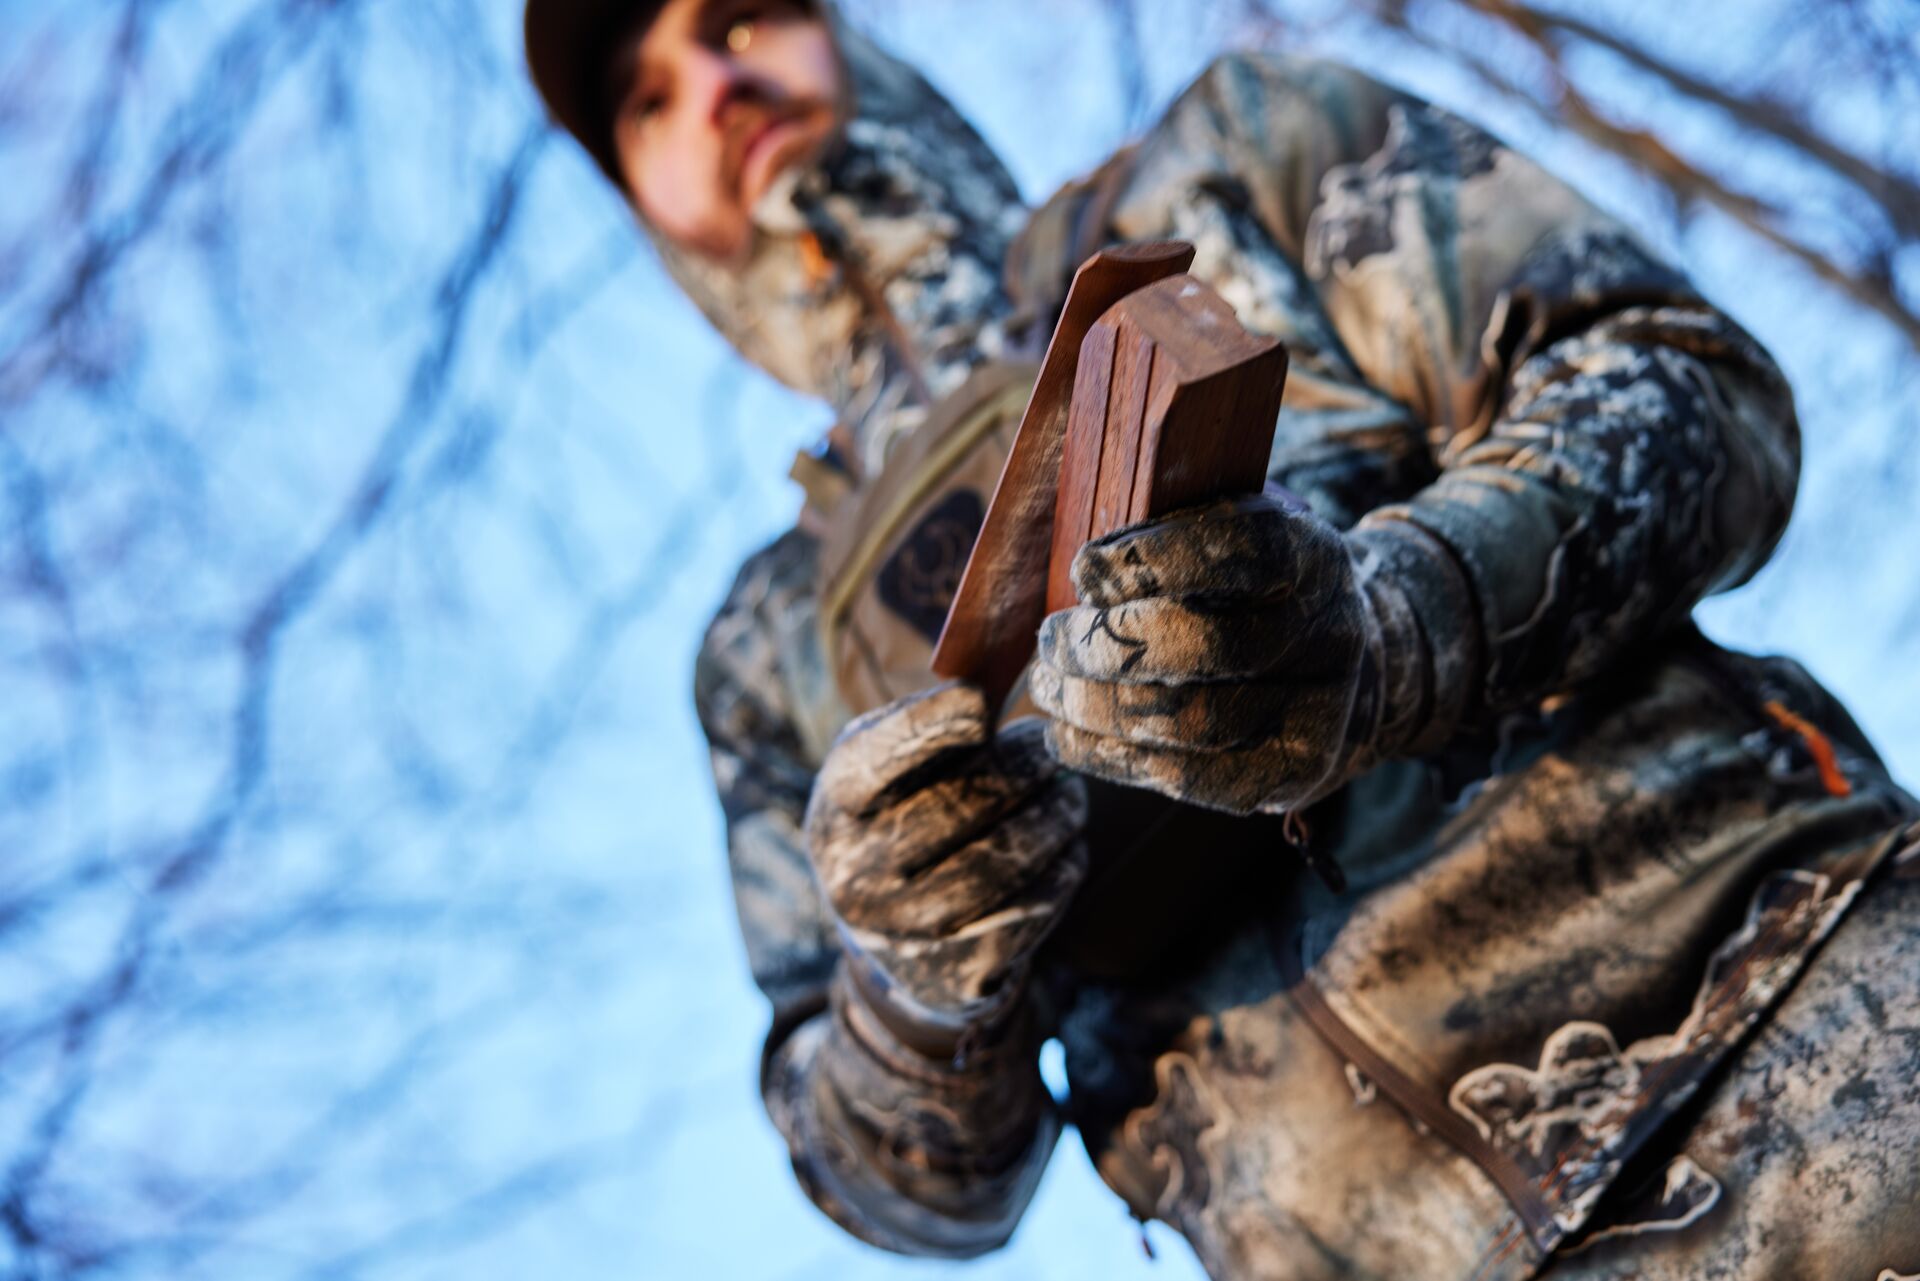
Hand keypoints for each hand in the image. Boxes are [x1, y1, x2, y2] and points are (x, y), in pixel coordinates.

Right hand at [805, 682, 1087, 1039]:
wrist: (896, 945)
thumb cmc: (899, 821)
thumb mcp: (886, 772)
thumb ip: (925, 727)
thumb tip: (993, 682)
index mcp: (835, 807)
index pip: (875, 759)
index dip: (930, 726)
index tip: (982, 703)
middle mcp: (857, 873)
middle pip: (959, 805)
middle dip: (1022, 767)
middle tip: (1053, 747)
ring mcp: (907, 929)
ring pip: (1006, 857)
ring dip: (1056, 815)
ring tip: (1070, 794)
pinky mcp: (961, 967)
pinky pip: (1034, 904)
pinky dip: (1063, 864)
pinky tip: (1065, 843)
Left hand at [1031, 493, 1448, 814]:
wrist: (1350, 672)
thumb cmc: (1256, 596)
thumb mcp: (1237, 541)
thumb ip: (1174, 540)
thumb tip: (1080, 575)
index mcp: (1313, 559)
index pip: (1241, 550)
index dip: (1153, 561)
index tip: (1083, 569)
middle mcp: (1327, 637)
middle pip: (1207, 646)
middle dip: (1106, 644)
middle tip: (1052, 639)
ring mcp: (1315, 714)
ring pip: (1188, 722)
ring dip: (1093, 706)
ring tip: (1048, 685)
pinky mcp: (1288, 777)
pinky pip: (1184, 777)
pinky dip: (1107, 755)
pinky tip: (1067, 734)